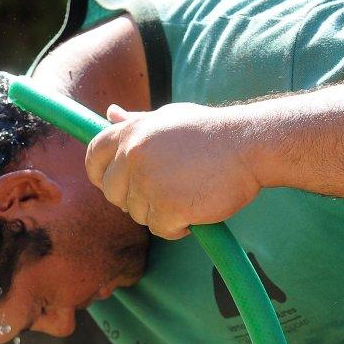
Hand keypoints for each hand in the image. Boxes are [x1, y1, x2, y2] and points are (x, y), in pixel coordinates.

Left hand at [85, 103, 262, 239]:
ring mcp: (149, 182)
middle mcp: (133, 156)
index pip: (93, 157)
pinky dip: (177, 227)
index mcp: (130, 132)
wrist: (250, 144)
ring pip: (138, 214)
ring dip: (160, 212)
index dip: (99, 174)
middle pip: (112, 192)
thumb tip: (110, 114)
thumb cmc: (210, 132)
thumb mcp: (169, 118)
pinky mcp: (168, 207)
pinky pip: (160, 229)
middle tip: (164, 192)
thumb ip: (136, 122)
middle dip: (133, 198)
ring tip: (188, 194)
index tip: (111, 184)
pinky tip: (196, 210)